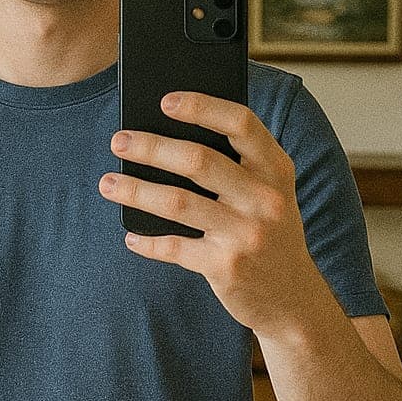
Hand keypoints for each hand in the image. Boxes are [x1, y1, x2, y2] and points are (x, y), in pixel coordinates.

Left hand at [98, 91, 330, 339]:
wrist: (293, 300)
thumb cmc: (269, 231)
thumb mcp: (269, 192)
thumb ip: (236, 165)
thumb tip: (167, 135)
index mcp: (276, 169)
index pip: (241, 123)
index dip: (202, 107)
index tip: (164, 100)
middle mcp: (265, 199)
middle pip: (198, 160)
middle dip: (151, 147)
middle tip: (119, 140)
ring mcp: (246, 235)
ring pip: (178, 202)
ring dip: (136, 190)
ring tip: (108, 183)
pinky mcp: (226, 268)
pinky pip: (174, 247)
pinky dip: (147, 241)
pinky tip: (131, 235)